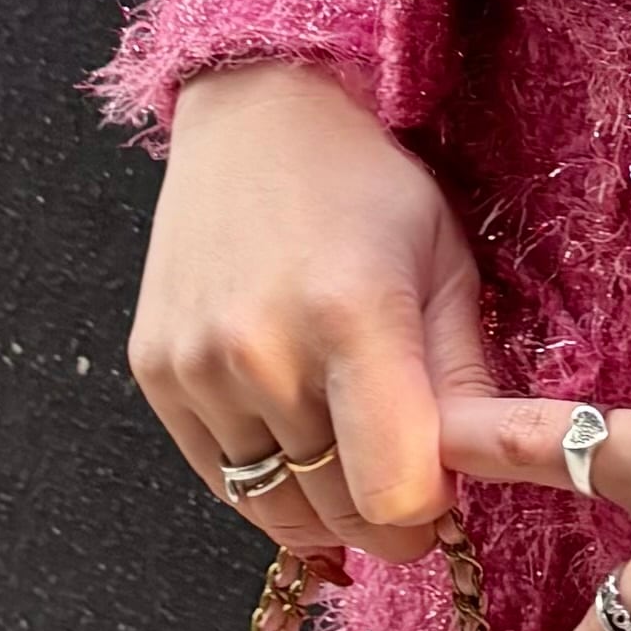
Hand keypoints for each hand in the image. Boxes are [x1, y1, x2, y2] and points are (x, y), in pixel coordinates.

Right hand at [129, 59, 499, 567]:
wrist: (257, 114)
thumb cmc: (365, 185)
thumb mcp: (444, 265)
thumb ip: (465, 382)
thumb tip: (475, 479)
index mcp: (354, 317)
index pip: (392, 492)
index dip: (427, 510)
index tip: (441, 488)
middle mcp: (263, 349)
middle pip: (336, 511)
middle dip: (383, 516)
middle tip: (403, 474)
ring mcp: (197, 365)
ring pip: (275, 507)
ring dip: (323, 502)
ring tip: (348, 446)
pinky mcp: (155, 373)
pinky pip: (222, 480)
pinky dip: (267, 481)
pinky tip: (295, 434)